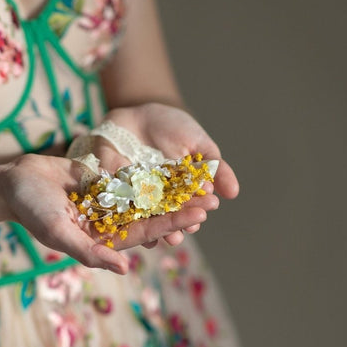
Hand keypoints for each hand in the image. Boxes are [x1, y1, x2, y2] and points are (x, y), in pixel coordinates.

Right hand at [0, 153, 214, 274]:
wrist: (14, 182)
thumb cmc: (31, 210)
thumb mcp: (57, 232)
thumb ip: (89, 252)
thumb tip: (125, 268)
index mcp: (103, 240)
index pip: (145, 233)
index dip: (172, 224)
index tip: (198, 216)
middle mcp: (109, 224)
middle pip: (152, 216)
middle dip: (181, 210)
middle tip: (212, 201)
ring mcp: (108, 202)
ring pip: (147, 198)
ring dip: (172, 192)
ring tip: (201, 184)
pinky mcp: (104, 182)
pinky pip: (133, 178)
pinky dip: (154, 174)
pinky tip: (177, 167)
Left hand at [94, 103, 238, 246]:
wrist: (139, 112)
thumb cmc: (173, 127)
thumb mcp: (199, 144)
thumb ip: (216, 168)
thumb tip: (234, 192)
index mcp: (180, 193)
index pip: (190, 205)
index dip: (197, 208)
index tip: (207, 210)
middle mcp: (157, 201)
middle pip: (168, 215)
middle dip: (179, 221)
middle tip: (189, 226)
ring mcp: (134, 197)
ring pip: (145, 217)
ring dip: (156, 227)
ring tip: (166, 234)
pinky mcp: (112, 190)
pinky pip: (117, 203)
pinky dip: (124, 213)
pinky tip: (133, 221)